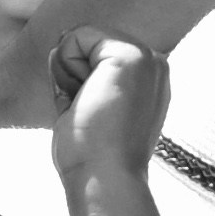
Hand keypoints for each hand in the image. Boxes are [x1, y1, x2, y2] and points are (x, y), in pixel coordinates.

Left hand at [57, 36, 167, 197]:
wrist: (105, 179)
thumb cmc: (91, 157)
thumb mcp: (88, 108)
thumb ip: (82, 78)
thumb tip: (60, 44)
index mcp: (149, 80)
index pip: (97, 56)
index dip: (77, 82)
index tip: (91, 116)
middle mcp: (154, 65)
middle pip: (90, 43)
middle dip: (72, 73)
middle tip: (88, 112)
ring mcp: (147, 58)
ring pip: (84, 38)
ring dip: (69, 71)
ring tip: (88, 107)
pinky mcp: (131, 55)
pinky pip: (77, 36)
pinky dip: (65, 64)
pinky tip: (83, 96)